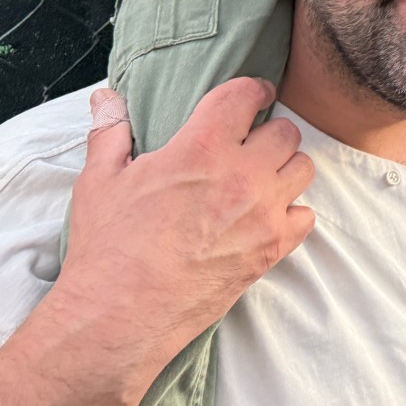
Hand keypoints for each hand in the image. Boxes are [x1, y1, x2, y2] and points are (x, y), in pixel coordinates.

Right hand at [53, 79, 315, 362]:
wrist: (119, 315)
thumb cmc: (108, 246)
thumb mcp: (99, 181)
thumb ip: (109, 132)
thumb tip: (106, 98)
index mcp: (201, 148)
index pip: (245, 96)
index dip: (253, 90)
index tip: (254, 94)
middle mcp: (241, 174)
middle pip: (285, 131)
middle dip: (268, 133)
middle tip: (249, 146)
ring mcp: (262, 212)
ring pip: (302, 168)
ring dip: (284, 169)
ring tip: (260, 179)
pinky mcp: (273, 248)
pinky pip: (306, 215)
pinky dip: (291, 213)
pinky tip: (266, 217)